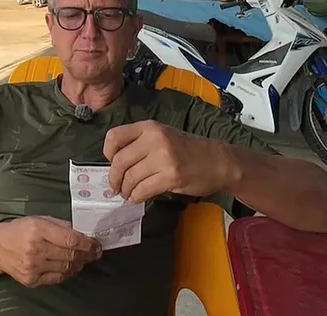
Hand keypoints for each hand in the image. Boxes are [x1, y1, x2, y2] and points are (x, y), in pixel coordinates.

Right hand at [0, 216, 102, 287]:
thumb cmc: (19, 230)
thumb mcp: (39, 219)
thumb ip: (60, 225)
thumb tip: (82, 233)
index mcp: (38, 229)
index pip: (71, 239)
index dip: (88, 244)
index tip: (97, 244)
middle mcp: (35, 249)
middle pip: (71, 255)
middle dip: (87, 255)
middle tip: (95, 253)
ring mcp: (33, 267)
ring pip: (66, 268)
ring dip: (79, 264)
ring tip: (83, 259)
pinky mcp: (31, 280)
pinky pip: (57, 278)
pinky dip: (67, 273)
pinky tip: (70, 267)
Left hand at [104, 120, 239, 203]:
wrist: (218, 161)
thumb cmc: (188, 150)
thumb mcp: (162, 137)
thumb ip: (140, 145)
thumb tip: (115, 165)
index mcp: (149, 127)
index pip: (114, 136)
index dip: (107, 153)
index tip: (111, 163)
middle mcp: (154, 139)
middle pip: (120, 161)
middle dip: (114, 178)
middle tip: (115, 187)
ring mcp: (163, 158)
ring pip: (130, 178)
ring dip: (125, 190)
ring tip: (127, 193)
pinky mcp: (171, 176)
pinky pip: (143, 190)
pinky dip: (136, 197)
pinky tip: (138, 197)